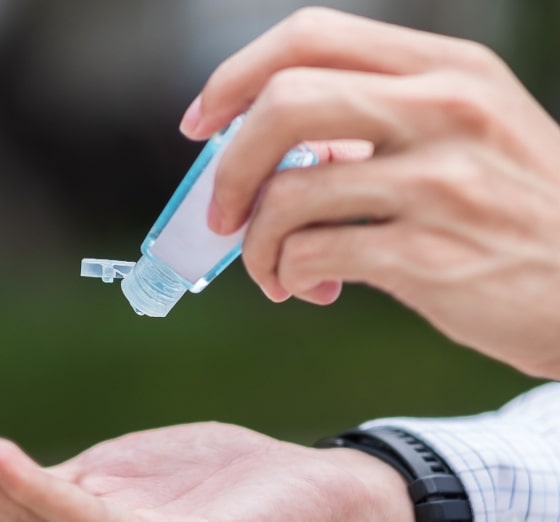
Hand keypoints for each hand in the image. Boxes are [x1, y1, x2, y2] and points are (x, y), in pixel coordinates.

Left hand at [180, 7, 559, 379]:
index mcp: (447, 68)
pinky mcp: (430, 254)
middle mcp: (446, 109)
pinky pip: (311, 254)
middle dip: (228, 166)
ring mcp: (440, 182)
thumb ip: (376, 124)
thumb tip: (267, 152)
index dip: (235, 77)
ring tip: (270, 268)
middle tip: (219, 212)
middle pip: (284, 102)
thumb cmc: (517, 211)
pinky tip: (305, 286)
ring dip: (254, 243)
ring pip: (287, 195)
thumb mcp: (469, 134)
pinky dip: (285, 274)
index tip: (202, 123)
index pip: (310, 37)